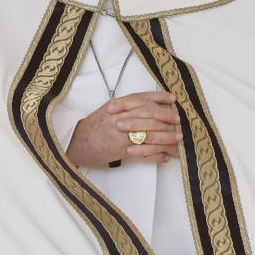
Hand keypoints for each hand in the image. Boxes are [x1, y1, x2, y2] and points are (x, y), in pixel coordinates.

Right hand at [65, 91, 182, 167]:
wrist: (75, 144)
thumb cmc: (92, 128)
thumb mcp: (107, 111)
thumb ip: (125, 107)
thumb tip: (146, 106)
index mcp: (117, 105)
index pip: (142, 98)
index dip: (159, 97)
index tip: (172, 99)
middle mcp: (120, 116)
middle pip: (149, 113)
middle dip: (166, 116)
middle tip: (178, 119)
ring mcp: (121, 133)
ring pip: (150, 132)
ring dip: (167, 136)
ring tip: (178, 138)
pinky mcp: (122, 149)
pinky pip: (144, 152)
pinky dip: (156, 155)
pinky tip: (164, 156)